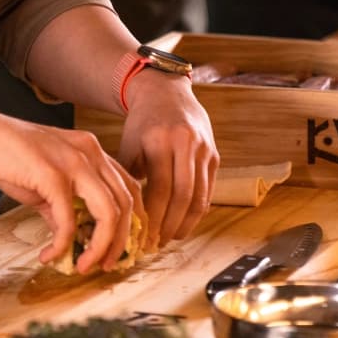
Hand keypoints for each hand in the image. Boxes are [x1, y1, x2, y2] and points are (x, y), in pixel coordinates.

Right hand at [0, 102, 143, 274]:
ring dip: (100, 247)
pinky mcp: (52, 175)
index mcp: (92, 152)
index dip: (134, 221)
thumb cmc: (10, 154)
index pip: (130, 188)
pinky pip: (67, 220)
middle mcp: (90, 153)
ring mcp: (73, 162)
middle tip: (109, 265)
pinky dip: (62, 245)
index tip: (124, 248)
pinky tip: (47, 255)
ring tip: (84, 265)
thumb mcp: (47, 181)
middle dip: (122, 241)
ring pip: (108, 212)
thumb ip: (65, 206)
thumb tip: (72, 238)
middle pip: (126, 203)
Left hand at [117, 71, 217, 249]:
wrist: (166, 93)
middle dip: (170, 226)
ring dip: (186, 223)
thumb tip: (124, 218)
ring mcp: (203, 148)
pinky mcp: (214, 154)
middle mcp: (185, 143)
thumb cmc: (142, 123)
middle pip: (183, 196)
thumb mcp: (128, 145)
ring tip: (171, 238)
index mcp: (160, 140)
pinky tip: (184, 222)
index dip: (154, 219)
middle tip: (157, 244)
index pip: (160, 190)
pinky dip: (197, 210)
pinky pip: (208, 189)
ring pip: (200, 196)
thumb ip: (128, 178)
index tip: (144, 237)